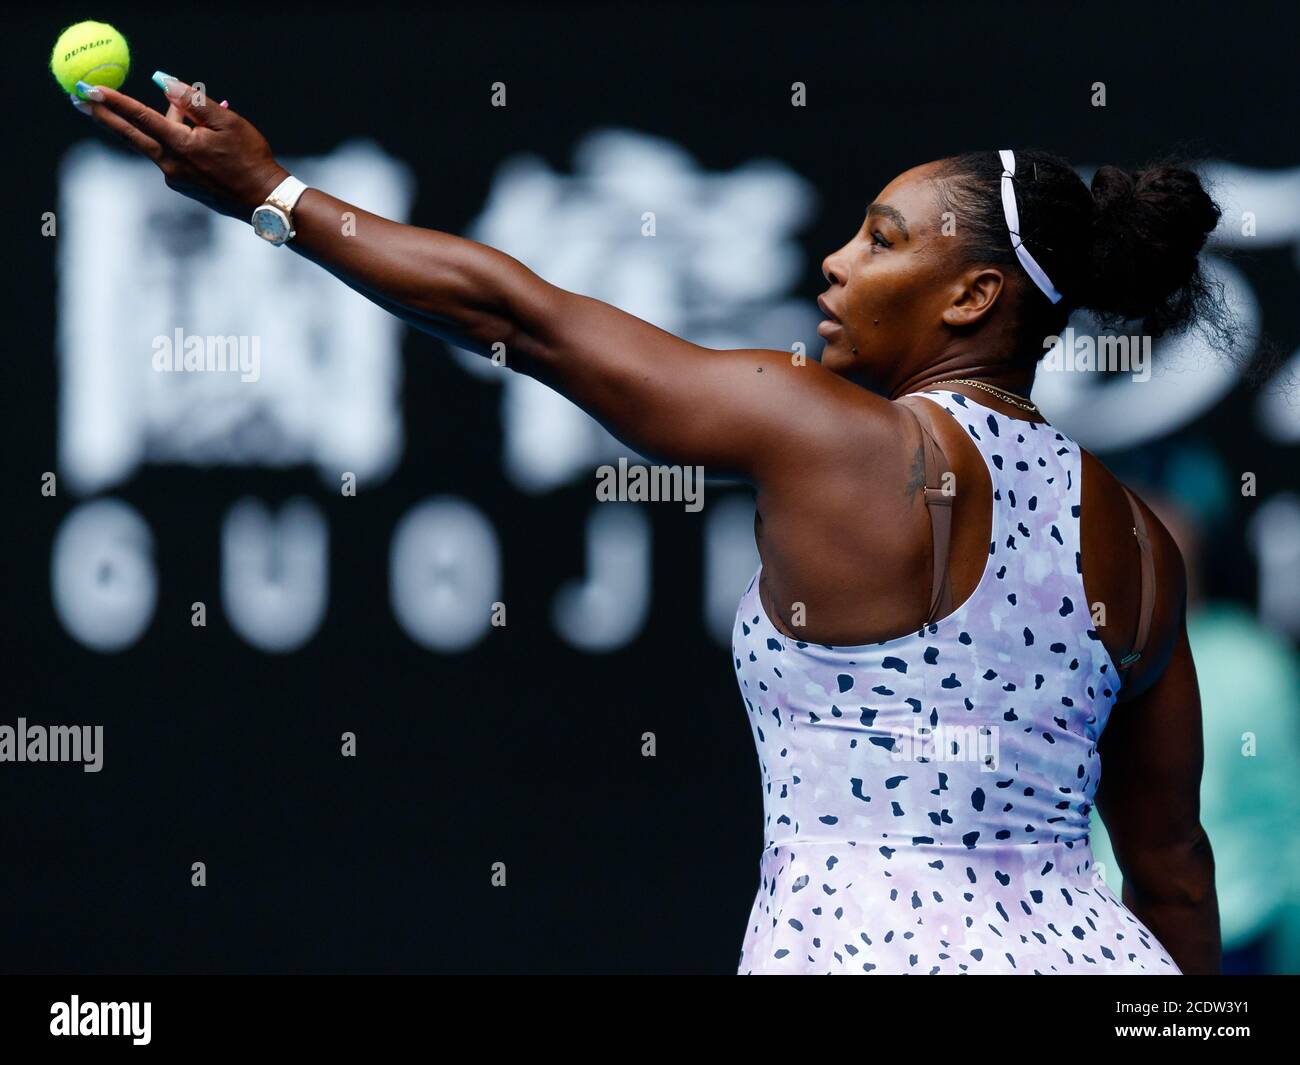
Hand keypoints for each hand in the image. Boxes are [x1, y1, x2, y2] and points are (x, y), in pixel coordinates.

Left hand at [79, 75, 287, 219]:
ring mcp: (175, 178)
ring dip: (163, 125)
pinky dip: (178, 141)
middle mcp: (171, 164)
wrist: (265, 201)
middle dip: (105, 116)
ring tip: (190, 116)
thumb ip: (193, 101)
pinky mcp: (183, 186)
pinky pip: (172, 156)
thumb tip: (162, 81)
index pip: (140, 118)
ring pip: (159, 143)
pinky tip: (203, 140)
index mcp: (180, 146)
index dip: (114, 101)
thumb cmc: (251, 159)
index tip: (90, 90)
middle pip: (131, 135)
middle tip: (80, 101)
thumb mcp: (228, 122)